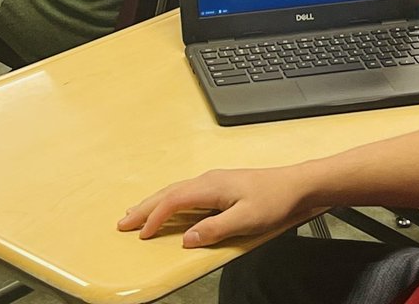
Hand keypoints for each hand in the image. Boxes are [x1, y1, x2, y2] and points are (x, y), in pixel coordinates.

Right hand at [118, 166, 313, 247]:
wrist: (295, 185)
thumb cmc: (274, 200)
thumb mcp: (246, 220)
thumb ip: (214, 229)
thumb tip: (186, 238)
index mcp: (211, 185)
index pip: (174, 201)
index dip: (155, 218)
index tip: (141, 235)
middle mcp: (208, 180)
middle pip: (169, 193)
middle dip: (145, 207)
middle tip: (123, 221)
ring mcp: (213, 182)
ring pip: (175, 191)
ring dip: (154, 203)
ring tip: (137, 214)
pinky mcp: (219, 187)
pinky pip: (186, 193)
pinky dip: (169, 201)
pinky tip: (168, 208)